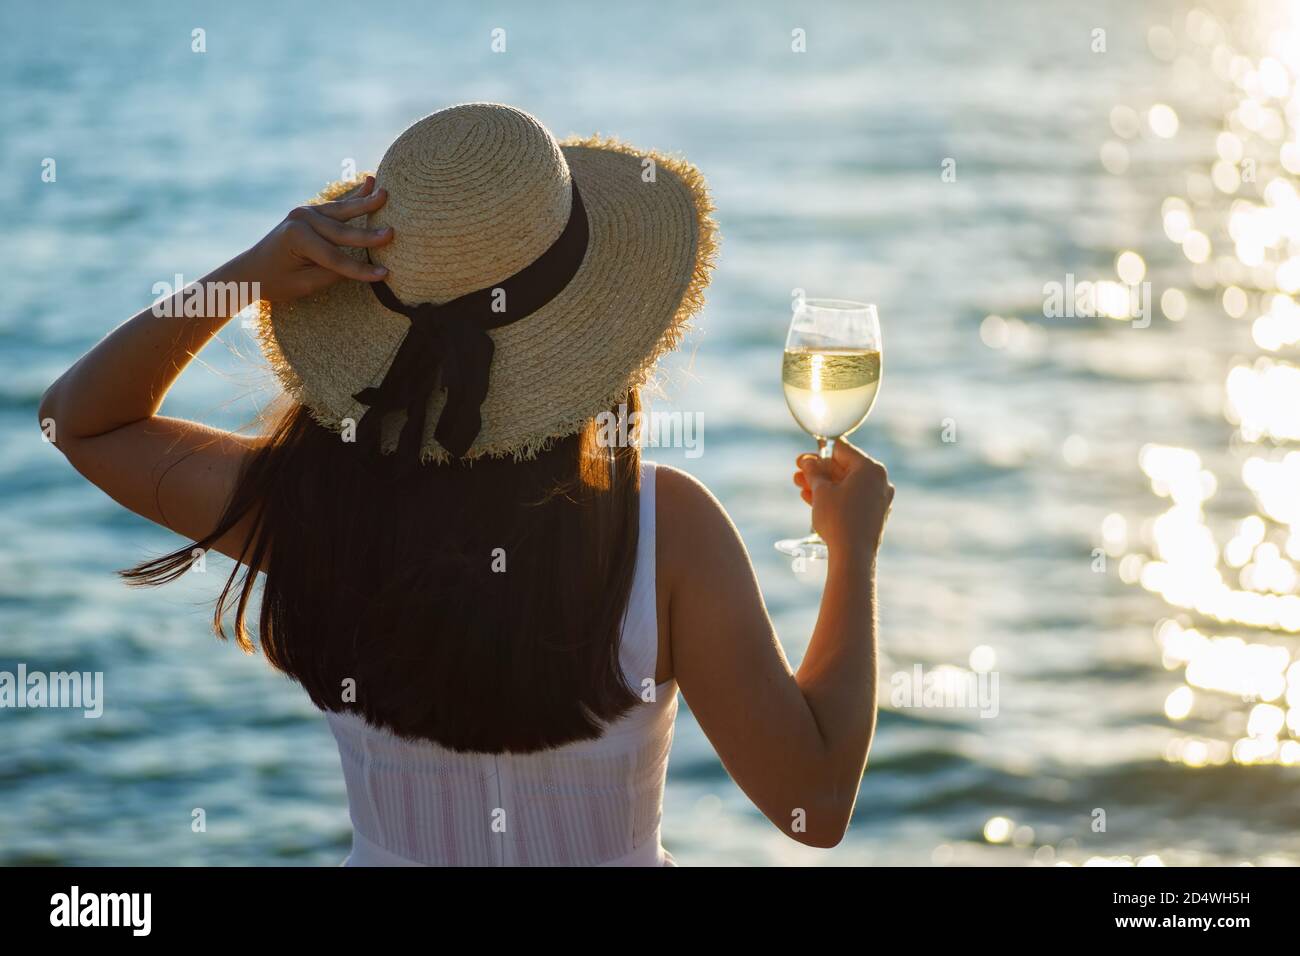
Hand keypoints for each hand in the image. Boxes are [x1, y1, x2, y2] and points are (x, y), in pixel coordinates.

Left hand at [227, 176, 394, 302]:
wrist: (250, 271)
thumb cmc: (275, 282)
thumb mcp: (303, 285)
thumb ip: (331, 273)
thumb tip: (359, 264)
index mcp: (297, 237)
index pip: (336, 257)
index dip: (360, 269)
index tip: (385, 274)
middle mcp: (301, 219)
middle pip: (342, 231)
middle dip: (368, 235)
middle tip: (392, 233)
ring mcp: (305, 212)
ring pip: (342, 211)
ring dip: (365, 203)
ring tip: (385, 193)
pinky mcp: (310, 212)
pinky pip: (337, 207)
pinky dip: (354, 196)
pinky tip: (369, 182)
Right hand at [792, 439, 893, 556]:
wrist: (853, 556)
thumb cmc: (838, 519)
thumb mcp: (821, 491)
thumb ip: (814, 471)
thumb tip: (808, 461)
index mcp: (870, 468)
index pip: (841, 451)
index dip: (817, 454)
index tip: (801, 461)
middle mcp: (879, 481)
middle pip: (844, 469)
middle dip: (819, 472)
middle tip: (798, 474)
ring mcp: (879, 499)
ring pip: (846, 486)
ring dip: (823, 486)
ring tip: (801, 488)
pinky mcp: (874, 516)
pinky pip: (852, 500)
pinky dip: (835, 498)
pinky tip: (814, 501)